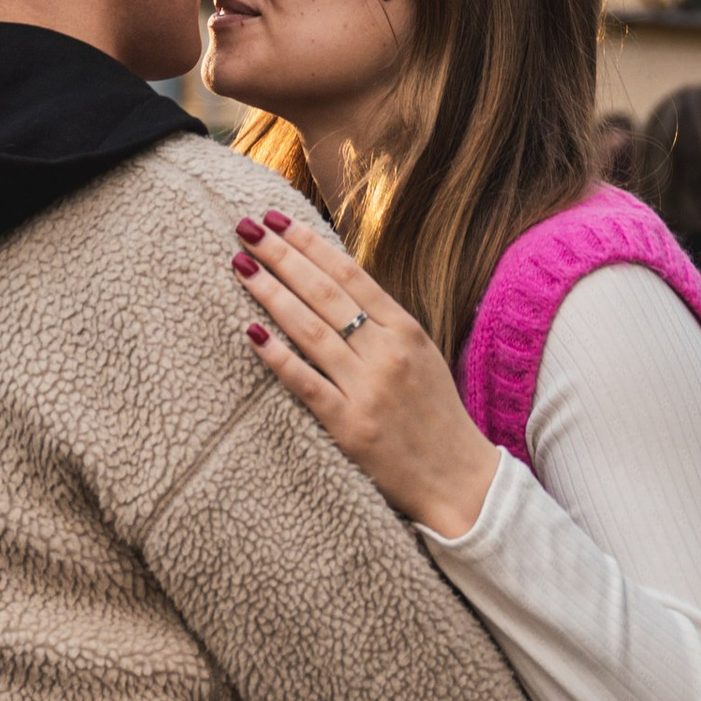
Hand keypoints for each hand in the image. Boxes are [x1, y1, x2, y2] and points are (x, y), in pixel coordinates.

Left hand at [227, 209, 500, 539]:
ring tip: (240, 265)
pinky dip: (278, 356)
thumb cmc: (435, 415)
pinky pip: (306, 382)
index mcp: (406, 330)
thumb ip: (381, 322)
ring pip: (310, 330)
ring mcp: (368, 389)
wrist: (459, 481)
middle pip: (325, 293)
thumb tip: (330, 281)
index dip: (309, 243)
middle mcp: (388, 353)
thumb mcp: (420, 355)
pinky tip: (252, 332)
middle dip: (281, 256)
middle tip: (245, 228)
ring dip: (271, 293)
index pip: (349, 275)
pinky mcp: (351, 426)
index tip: (276, 219)